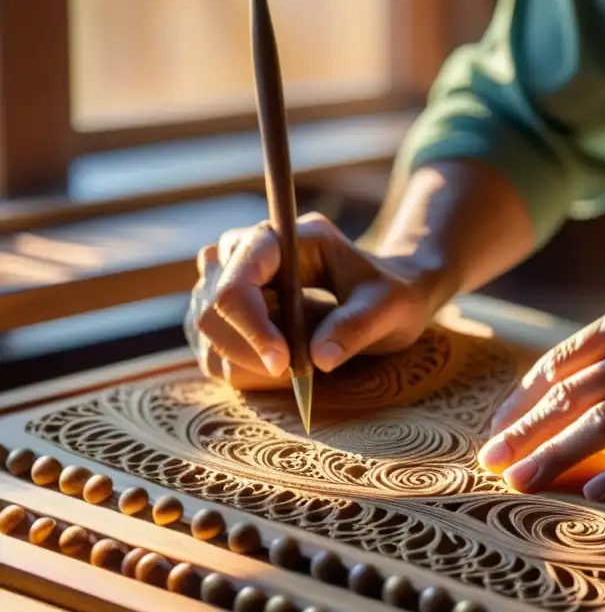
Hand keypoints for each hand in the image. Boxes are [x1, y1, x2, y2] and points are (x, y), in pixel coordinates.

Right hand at [186, 212, 445, 389]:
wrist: (387, 296)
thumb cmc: (391, 294)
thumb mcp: (390, 307)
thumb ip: (357, 327)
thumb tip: (319, 360)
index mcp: (285, 236)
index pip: (240, 276)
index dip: (252, 324)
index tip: (284, 364)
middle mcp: (245, 250)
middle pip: (212, 307)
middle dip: (248, 351)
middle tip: (294, 375)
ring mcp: (228, 279)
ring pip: (206, 332)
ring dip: (246, 362)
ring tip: (296, 364)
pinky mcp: (226, 311)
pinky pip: (212, 349)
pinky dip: (243, 369)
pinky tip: (281, 367)